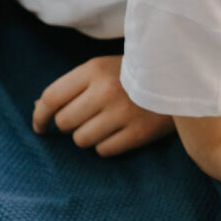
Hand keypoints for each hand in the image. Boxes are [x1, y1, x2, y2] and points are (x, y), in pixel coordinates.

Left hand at [33, 56, 174, 156]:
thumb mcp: (101, 70)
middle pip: (65, 122)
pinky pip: (104, 150)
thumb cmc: (133, 76)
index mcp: (93, 70)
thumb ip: (71, 87)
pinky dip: (106, 147)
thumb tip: (40, 108)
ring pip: (82, 140)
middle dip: (70, 125)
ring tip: (104, 127)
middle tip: (85, 120)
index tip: (40, 127)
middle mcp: (106, 90)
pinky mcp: (140, 132)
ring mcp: (124, 113)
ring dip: (88, 137)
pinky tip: (118, 135)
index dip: (40, 116)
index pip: (51, 98)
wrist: (180, 80)